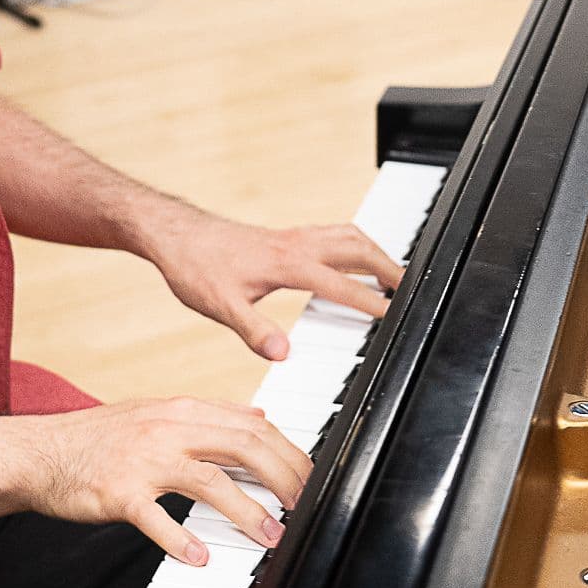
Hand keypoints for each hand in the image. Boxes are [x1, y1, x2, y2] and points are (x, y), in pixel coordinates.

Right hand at [9, 398, 312, 565]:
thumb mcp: (157, 411)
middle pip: (240, 446)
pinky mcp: (118, 492)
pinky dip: (179, 540)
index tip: (309, 478)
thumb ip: (210, 414)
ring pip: (208, 480)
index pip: (250, 426)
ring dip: (246, 510)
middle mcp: (167, 430)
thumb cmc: (100, 438)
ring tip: (270, 536)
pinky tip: (200, 558)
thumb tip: (259, 416)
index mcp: (181, 411)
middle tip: (303, 506)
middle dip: (281, 477)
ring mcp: (142, 460)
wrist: (41, 453)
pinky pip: (154, 518)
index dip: (287, 452)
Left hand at [137, 204, 403, 360]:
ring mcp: (291, 237)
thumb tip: (282, 354)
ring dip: (375, 252)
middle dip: (388, 267)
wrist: (174, 233)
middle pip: (357, 248)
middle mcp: (295, 244)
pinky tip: (352, 260)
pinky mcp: (283, 237)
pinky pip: (331, 235)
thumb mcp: (219, 306)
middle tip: (413, 290)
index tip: (394, 315)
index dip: (370, 300)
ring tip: (394, 273)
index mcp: (287, 263)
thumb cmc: (194, 266)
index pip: (340, 283)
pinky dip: (354, 245)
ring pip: (347, 236)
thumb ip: (253, 330)